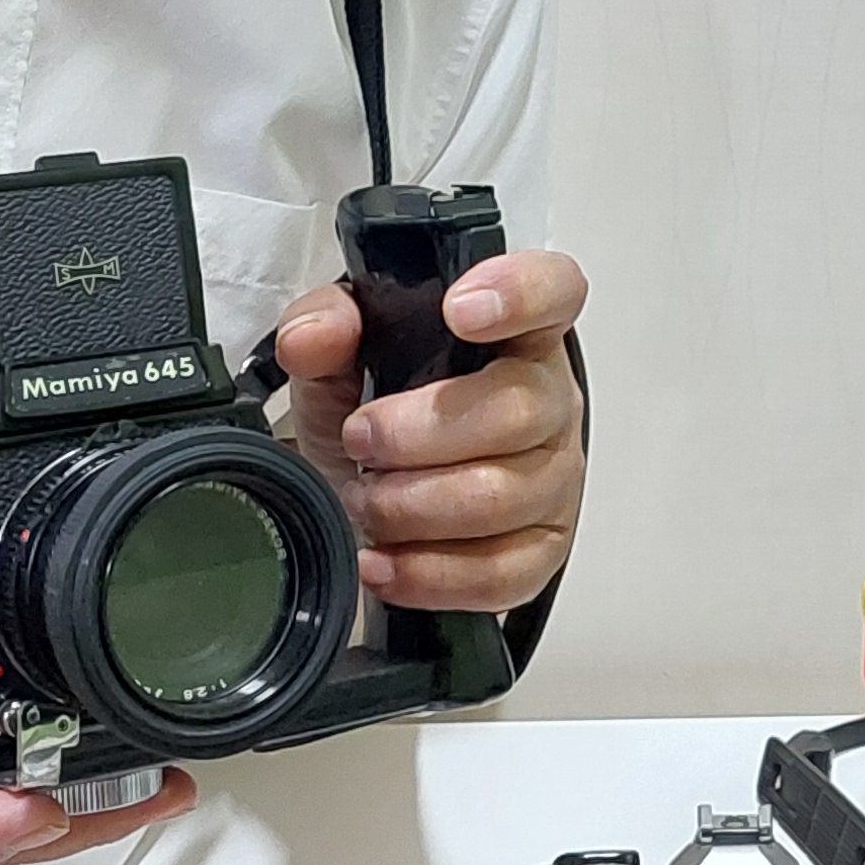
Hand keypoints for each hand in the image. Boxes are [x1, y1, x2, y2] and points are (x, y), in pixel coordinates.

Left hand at [272, 247, 588, 611]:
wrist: (376, 497)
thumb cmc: (380, 417)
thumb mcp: (340, 364)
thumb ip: (324, 331)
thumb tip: (310, 336)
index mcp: (516, 335)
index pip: (553, 291)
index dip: (519, 294)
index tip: (460, 311)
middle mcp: (550, 401)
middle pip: (519, 410)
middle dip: (419, 433)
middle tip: (359, 440)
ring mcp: (554, 479)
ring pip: (504, 496)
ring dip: (414, 506)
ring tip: (362, 502)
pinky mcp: (542, 550)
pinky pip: (501, 572)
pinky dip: (428, 573)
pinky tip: (382, 560)